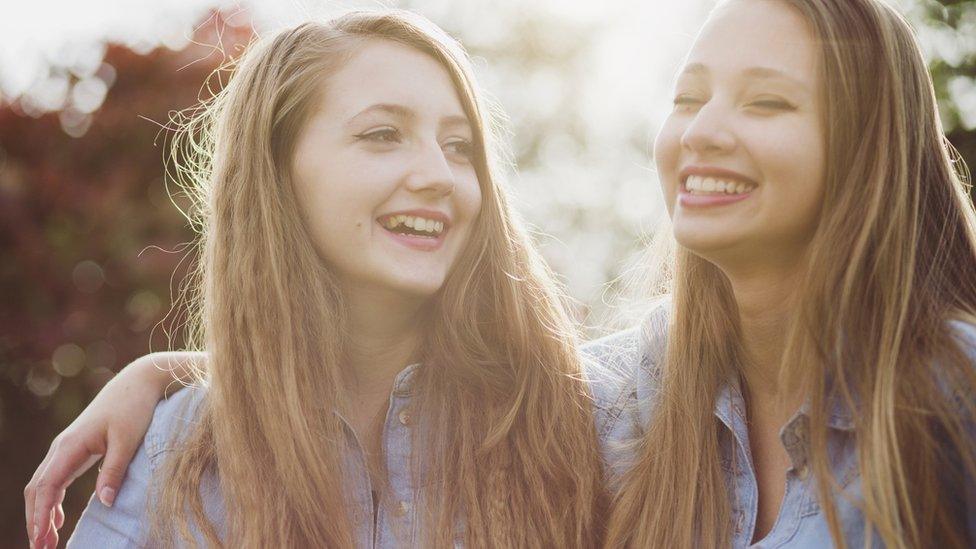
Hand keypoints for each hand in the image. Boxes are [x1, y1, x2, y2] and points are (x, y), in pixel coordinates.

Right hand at [24, 352, 197, 547]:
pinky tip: (57, 520)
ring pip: (43, 485)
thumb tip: (105, 502)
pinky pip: (55, 479)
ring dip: (41, 513)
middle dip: (35, 519)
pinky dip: (51, 501)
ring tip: (46, 541)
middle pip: (37, 489)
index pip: (46, 487)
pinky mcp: (76, 449)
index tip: (42, 539)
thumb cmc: (135, 408)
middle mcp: (62, 447)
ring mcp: (67, 448)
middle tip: (41, 548)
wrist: (138, 382)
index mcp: (71, 445)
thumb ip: (114, 470)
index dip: (41, 515)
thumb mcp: (128, 439)